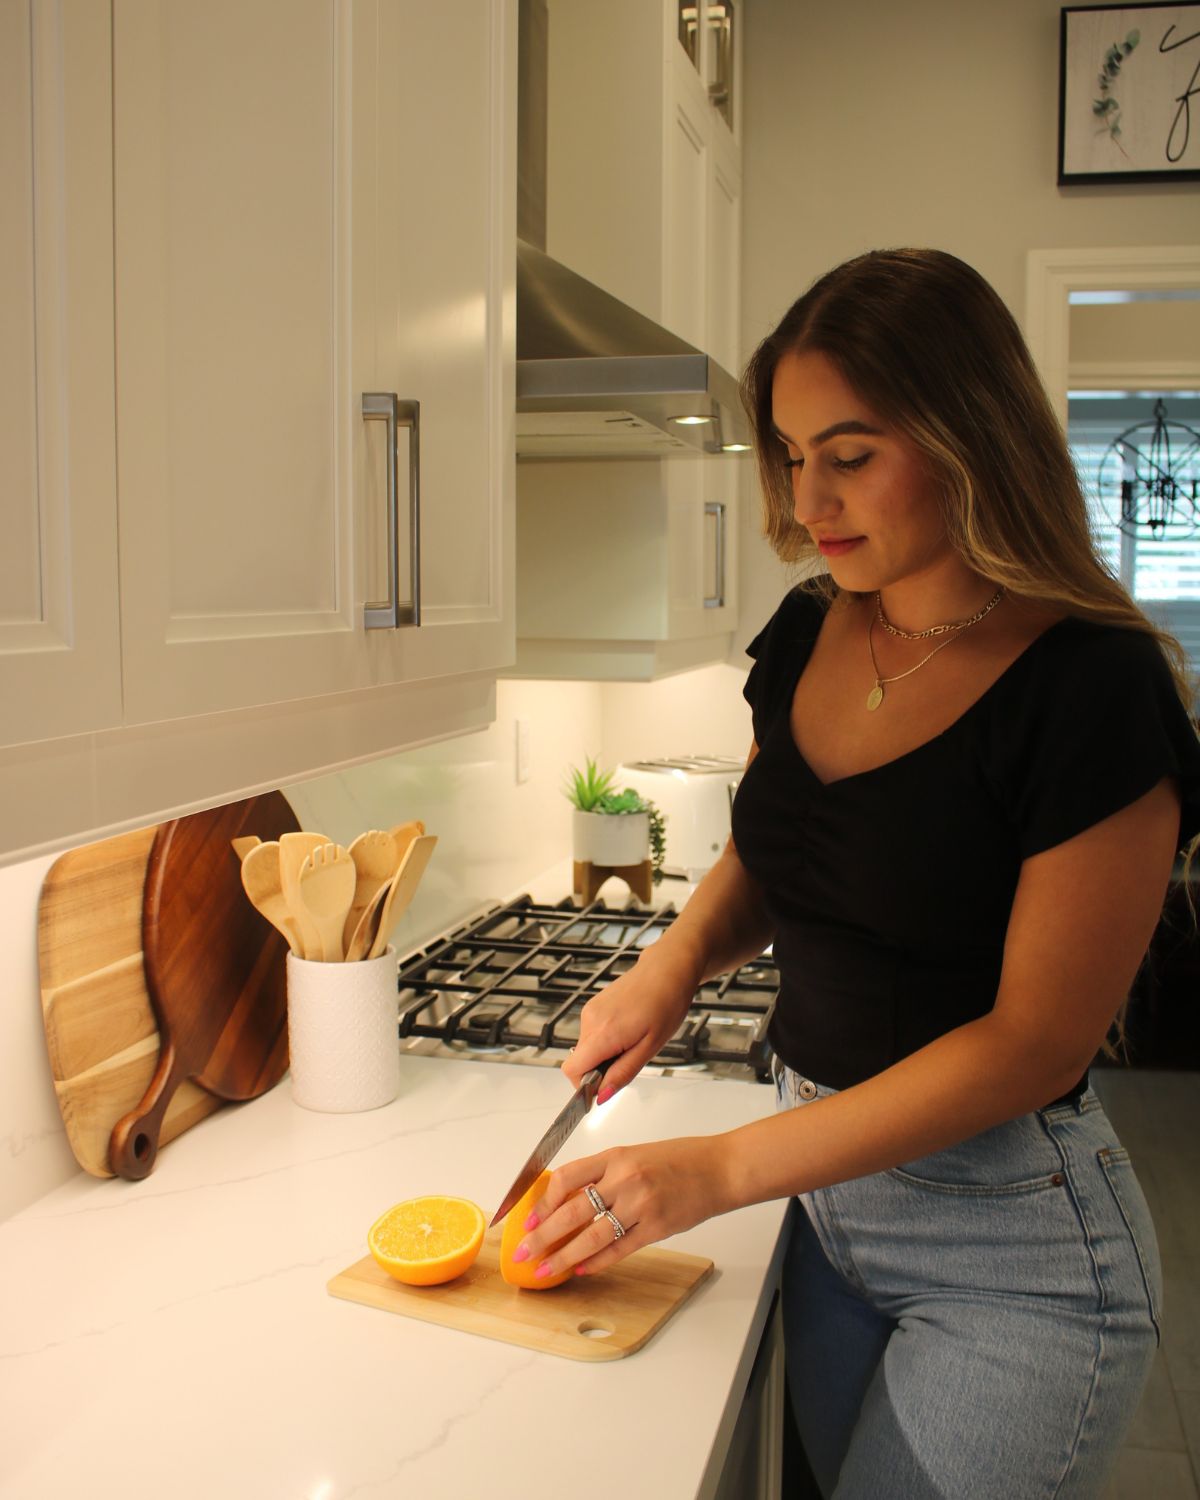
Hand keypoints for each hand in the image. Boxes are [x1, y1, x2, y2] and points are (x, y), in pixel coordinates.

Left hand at [510, 1135, 734, 1279]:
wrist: (719, 1168)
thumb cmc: (679, 1159)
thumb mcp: (634, 1155)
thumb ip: (603, 1174)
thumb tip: (568, 1199)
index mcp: (616, 1156)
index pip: (567, 1178)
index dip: (543, 1201)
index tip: (529, 1219)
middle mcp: (625, 1179)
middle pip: (572, 1211)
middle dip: (543, 1236)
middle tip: (524, 1253)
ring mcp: (642, 1205)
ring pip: (592, 1236)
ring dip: (564, 1256)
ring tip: (546, 1269)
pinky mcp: (658, 1229)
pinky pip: (619, 1249)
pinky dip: (597, 1262)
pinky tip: (582, 1269)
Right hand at [563, 947, 695, 1097]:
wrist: (667, 970)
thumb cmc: (666, 1004)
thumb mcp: (650, 1047)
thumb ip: (623, 1073)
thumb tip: (602, 1096)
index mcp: (603, 1033)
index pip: (571, 1070)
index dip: (584, 1085)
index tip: (605, 1086)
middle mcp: (590, 1020)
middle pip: (579, 1061)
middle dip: (600, 1069)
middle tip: (630, 1058)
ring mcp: (590, 1010)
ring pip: (586, 1048)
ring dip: (605, 1054)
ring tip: (633, 1040)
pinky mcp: (594, 1005)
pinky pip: (592, 1034)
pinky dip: (606, 1040)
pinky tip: (629, 1029)